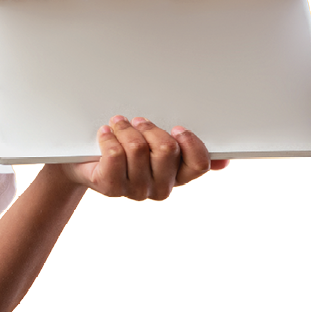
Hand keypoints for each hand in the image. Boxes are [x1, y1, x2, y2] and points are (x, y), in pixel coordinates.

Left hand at [57, 116, 229, 201]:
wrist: (86, 166)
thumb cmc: (126, 153)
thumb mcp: (157, 150)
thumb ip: (188, 152)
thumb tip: (224, 162)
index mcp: (178, 177)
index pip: (199, 164)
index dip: (190, 142)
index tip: (177, 127)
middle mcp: (160, 188)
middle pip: (166, 150)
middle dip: (150, 128)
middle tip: (137, 121)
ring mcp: (135, 190)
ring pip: (137, 149)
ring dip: (125, 129)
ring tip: (117, 124)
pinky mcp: (110, 188)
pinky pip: (115, 156)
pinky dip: (108, 138)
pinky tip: (105, 134)